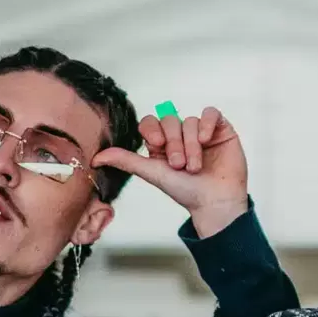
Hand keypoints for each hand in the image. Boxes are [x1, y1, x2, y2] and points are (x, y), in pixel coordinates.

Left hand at [93, 106, 248, 237]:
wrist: (214, 202)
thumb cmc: (185, 192)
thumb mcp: (152, 174)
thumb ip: (126, 161)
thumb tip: (96, 158)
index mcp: (161, 144)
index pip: (151, 123)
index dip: (153, 129)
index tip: (156, 145)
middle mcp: (180, 136)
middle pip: (170, 121)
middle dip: (174, 143)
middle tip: (179, 165)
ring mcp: (200, 132)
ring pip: (190, 121)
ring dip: (191, 144)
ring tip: (195, 166)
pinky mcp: (220, 130)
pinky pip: (211, 114)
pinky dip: (207, 124)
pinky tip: (207, 139)